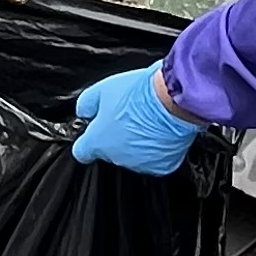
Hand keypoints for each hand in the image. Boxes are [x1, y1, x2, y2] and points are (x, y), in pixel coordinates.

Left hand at [71, 63, 199, 173]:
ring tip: (146, 120)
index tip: (93, 134)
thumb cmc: (141, 93)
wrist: (173, 100)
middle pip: (110, 152)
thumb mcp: (103, 89)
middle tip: (128, 115)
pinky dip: (157, 148)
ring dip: (136, 143)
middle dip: (116, 137)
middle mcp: (117, 158)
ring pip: (133, 156)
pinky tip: (160, 131)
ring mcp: (140, 164)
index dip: (87, 142)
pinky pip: (155, 159)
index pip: (82, 153)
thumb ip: (86, 104)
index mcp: (98, 142)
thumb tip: (84, 112)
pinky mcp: (162, 166)